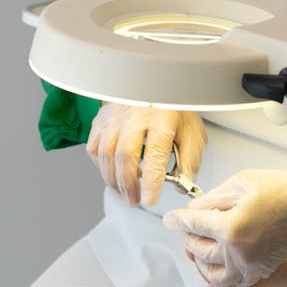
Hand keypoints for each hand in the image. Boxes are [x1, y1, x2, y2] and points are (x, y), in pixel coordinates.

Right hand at [86, 103, 206, 206]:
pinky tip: (113, 175)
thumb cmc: (173, 110)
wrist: (154, 86)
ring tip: (126, 193)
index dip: (151, 181)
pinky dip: (101, 167)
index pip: (155, 154)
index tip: (150, 199)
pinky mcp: (101, 120)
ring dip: (114, 181)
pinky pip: (94, 149)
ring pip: (106, 154)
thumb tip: (180, 186)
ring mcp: (115, 117)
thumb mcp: (192, 132)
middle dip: (129, 185)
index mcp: (162, 118)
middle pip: (125, 156)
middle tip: (136, 200)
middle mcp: (135, 116)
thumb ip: (189, 161)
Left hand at [162, 163, 286, 286]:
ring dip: (199, 259)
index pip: (193, 224)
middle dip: (189, 235)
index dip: (178, 219)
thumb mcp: (241, 183)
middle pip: (197, 247)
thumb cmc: (283, 189)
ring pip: (209, 271)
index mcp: (230, 227)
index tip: (170, 218)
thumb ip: (212, 199)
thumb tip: (193, 212)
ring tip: (198, 247)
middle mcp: (236, 252)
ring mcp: (249, 266)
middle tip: (188, 225)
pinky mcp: (259, 272)